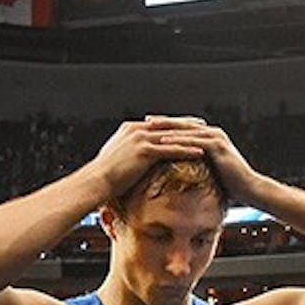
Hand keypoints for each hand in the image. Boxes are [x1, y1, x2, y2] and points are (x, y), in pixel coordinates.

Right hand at [89, 117, 208, 199]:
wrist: (97, 181)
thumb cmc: (105, 174)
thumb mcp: (117, 156)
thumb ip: (128, 150)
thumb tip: (135, 156)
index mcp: (131, 128)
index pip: (158, 123)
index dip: (175, 123)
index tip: (188, 123)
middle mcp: (137, 130)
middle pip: (168, 124)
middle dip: (187, 124)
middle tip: (204, 125)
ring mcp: (141, 139)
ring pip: (173, 135)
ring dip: (191, 137)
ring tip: (207, 138)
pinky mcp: (145, 151)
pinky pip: (171, 149)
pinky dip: (187, 150)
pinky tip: (200, 153)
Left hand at [147, 121, 265, 205]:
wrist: (250, 189)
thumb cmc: (231, 185)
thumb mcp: (210, 171)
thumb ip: (197, 166)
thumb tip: (181, 174)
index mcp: (210, 137)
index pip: (185, 129)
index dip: (166, 127)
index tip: (148, 128)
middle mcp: (213, 133)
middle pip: (183, 124)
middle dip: (164, 122)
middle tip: (145, 121)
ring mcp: (216, 138)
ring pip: (186, 130)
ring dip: (167, 127)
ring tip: (149, 127)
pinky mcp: (217, 146)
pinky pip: (193, 140)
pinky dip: (177, 140)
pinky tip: (163, 141)